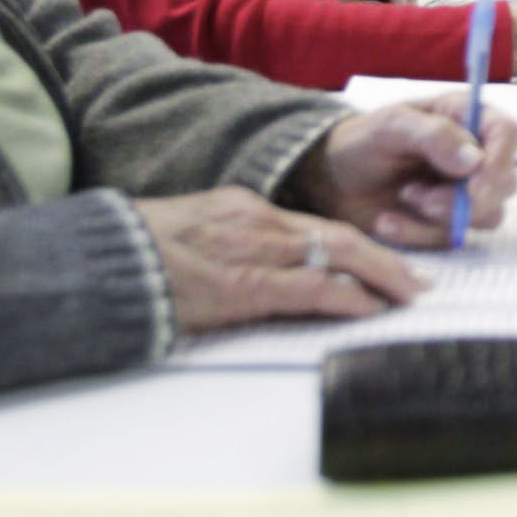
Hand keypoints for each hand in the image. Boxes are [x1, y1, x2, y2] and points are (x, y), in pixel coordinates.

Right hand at [132, 192, 423, 334]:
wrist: (100, 259)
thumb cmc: (134, 255)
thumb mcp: (190, 240)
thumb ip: (227, 251)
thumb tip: (256, 278)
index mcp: (242, 209)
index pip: (312, 225)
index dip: (353, 245)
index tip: (378, 262)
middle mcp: (256, 221)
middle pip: (337, 234)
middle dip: (383, 257)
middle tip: (416, 281)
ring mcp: (252, 250)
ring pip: (335, 254)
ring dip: (380, 276)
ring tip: (409, 296)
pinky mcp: (243, 284)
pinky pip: (310, 287)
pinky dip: (346, 296)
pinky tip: (370, 308)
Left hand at [293, 95, 516, 246]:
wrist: (333, 182)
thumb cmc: (362, 142)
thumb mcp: (389, 127)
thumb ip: (433, 135)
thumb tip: (475, 160)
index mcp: (467, 118)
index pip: (508, 133)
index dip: (500, 160)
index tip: (476, 184)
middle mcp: (476, 155)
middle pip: (505, 182)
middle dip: (467, 197)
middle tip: (423, 198)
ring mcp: (466, 193)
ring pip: (486, 216)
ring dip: (443, 215)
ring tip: (403, 198)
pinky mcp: (450, 224)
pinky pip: (454, 239)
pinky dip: (419, 234)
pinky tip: (389, 221)